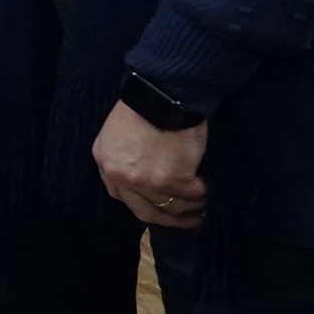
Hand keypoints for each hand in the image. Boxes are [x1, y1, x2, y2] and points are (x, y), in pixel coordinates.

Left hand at [92, 100, 209, 228]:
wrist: (163, 92)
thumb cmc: (146, 105)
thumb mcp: (120, 132)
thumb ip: (126, 156)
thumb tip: (146, 173)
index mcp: (104, 161)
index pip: (120, 195)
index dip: (143, 203)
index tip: (160, 207)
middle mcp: (120, 176)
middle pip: (144, 210)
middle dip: (168, 219)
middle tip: (187, 220)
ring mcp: (144, 180)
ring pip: (171, 205)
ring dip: (189, 208)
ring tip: (202, 206)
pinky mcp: (171, 179)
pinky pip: (191, 194)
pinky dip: (202, 194)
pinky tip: (208, 192)